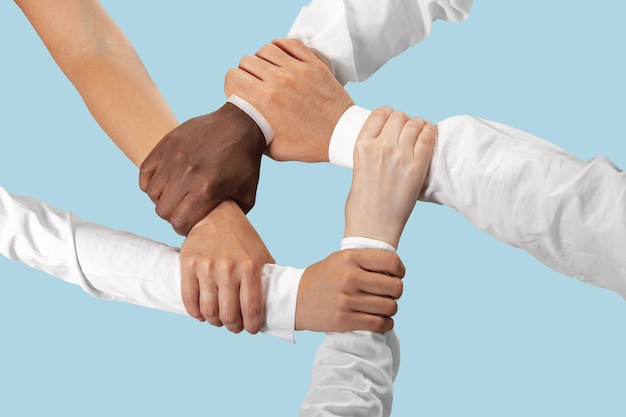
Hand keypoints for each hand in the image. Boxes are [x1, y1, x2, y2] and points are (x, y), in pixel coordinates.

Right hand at [139, 102, 265, 234]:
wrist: (240, 124)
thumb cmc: (245, 162)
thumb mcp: (247, 194)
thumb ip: (231, 216)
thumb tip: (215, 230)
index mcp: (207, 189)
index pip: (179, 222)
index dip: (183, 228)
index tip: (190, 223)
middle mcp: (187, 173)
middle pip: (162, 210)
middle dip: (172, 216)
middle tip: (182, 210)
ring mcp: (174, 157)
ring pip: (152, 193)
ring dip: (162, 199)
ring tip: (175, 195)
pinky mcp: (167, 144)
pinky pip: (145, 173)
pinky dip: (151, 182)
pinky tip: (165, 183)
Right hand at [179, 200, 273, 333]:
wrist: (217, 213)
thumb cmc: (242, 238)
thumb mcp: (261, 254)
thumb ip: (267, 278)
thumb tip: (274, 303)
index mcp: (250, 267)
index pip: (252, 309)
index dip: (251, 326)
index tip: (250, 330)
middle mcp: (229, 269)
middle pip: (229, 314)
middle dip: (232, 326)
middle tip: (233, 326)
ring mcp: (207, 267)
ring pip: (209, 311)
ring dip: (214, 322)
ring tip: (218, 320)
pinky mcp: (188, 264)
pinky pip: (189, 300)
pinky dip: (196, 313)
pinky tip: (201, 314)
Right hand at [225, 38, 353, 161]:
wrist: (341, 135)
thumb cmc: (309, 145)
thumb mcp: (274, 149)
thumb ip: (254, 133)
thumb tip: (242, 124)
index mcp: (265, 100)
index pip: (233, 77)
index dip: (232, 85)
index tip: (239, 93)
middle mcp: (279, 80)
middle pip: (246, 61)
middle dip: (245, 73)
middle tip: (253, 84)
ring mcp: (298, 69)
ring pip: (266, 49)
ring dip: (262, 59)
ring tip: (267, 72)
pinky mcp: (313, 64)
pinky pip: (289, 43)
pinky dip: (280, 47)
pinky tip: (280, 58)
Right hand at [295, 249, 404, 332]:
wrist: (293, 299)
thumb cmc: (321, 278)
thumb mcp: (339, 259)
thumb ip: (364, 260)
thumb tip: (394, 270)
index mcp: (350, 258)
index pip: (391, 262)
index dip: (400, 270)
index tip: (397, 275)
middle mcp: (349, 277)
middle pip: (395, 287)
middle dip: (396, 292)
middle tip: (389, 294)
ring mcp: (347, 299)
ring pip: (389, 306)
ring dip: (391, 309)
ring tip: (384, 307)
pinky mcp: (344, 320)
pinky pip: (378, 323)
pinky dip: (386, 323)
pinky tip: (382, 320)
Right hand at [345, 107, 436, 247]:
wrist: (372, 228)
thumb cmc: (362, 204)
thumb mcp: (357, 169)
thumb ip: (370, 152)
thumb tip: (384, 144)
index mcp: (361, 146)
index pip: (379, 114)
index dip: (389, 113)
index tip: (393, 119)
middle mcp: (380, 147)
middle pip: (399, 117)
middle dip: (404, 119)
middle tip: (408, 128)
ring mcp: (400, 156)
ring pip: (414, 124)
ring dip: (418, 124)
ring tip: (420, 131)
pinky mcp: (417, 168)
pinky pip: (428, 138)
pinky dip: (430, 132)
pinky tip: (430, 133)